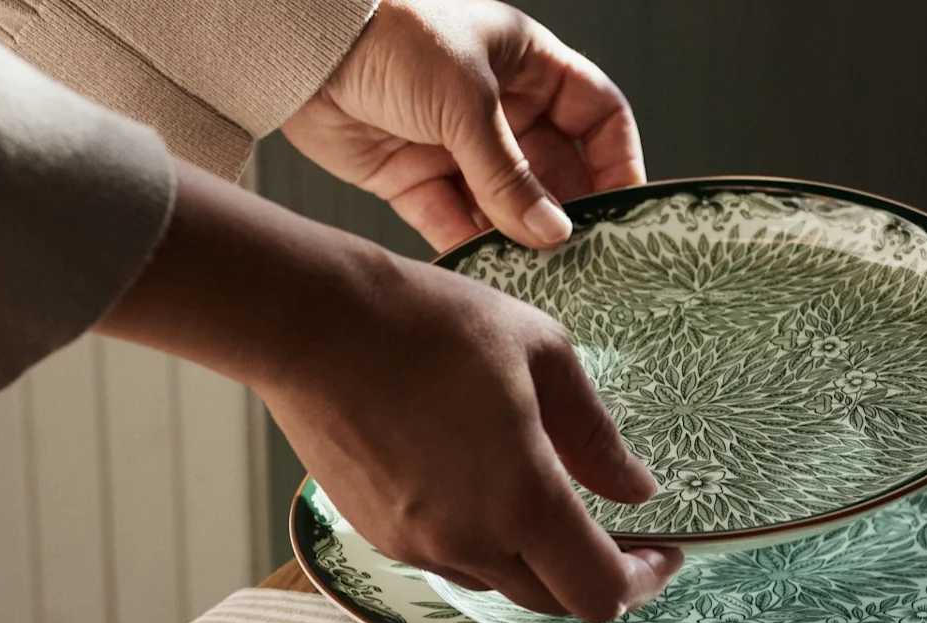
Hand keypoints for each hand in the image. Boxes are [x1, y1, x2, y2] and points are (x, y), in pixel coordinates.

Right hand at [263, 244, 680, 621]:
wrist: (314, 325)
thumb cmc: (428, 324)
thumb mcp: (540, 354)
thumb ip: (596, 435)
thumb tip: (636, 489)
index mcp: (521, 501)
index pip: (600, 590)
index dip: (643, 583)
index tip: (663, 555)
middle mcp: (468, 540)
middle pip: (553, 600)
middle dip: (595, 576)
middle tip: (620, 537)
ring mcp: (416, 544)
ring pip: (499, 579)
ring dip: (535, 557)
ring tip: (547, 499)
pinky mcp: (378, 534)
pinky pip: (449, 557)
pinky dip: (483, 539)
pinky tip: (482, 484)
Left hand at [283, 0, 643, 251]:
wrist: (301, 50)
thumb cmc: (392, 41)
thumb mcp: (466, 102)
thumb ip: (510, 174)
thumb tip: (555, 233)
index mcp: (526, 66)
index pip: (595, 115)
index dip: (616, 160)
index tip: (625, 210)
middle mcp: (498, 108)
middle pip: (553, 171)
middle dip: (566, 214)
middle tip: (582, 260)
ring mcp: (456, 146)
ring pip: (505, 205)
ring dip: (519, 239)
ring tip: (537, 278)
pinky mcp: (413, 180)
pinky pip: (454, 224)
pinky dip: (470, 249)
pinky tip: (489, 274)